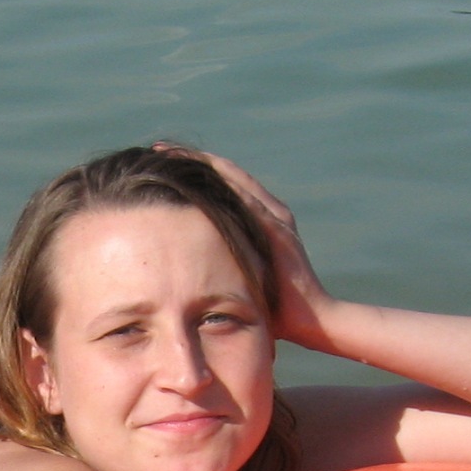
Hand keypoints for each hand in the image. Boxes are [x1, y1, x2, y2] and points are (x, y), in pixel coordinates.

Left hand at [167, 146, 337, 351]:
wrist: (310, 321)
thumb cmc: (274, 310)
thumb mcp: (240, 279)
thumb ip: (221, 267)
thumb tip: (185, 275)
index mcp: (261, 221)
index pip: (223, 185)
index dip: (194, 171)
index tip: (162, 163)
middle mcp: (270, 212)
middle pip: (226, 174)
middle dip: (192, 159)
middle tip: (159, 149)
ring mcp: (275, 219)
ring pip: (234, 180)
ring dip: (202, 164)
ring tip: (170, 154)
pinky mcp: (277, 231)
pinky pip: (247, 201)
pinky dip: (222, 184)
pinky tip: (199, 173)